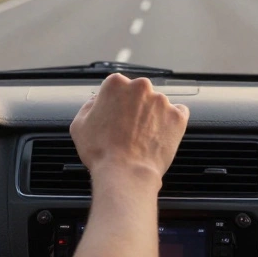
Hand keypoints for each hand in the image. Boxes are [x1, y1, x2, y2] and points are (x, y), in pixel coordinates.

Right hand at [69, 73, 188, 186]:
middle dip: (134, 107)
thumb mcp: (79, 125)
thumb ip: (88, 105)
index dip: (114, 103)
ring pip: (157, 104)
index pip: (117, 86)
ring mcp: (162, 101)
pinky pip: (178, 113)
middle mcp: (141, 86)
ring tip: (143, 137)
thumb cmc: (100, 151)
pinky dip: (171, 121)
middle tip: (127, 128)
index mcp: (116, 83)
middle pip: (138, 92)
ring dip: (152, 115)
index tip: (114, 116)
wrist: (126, 172)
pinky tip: (160, 134)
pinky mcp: (178, 116)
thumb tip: (96, 101)